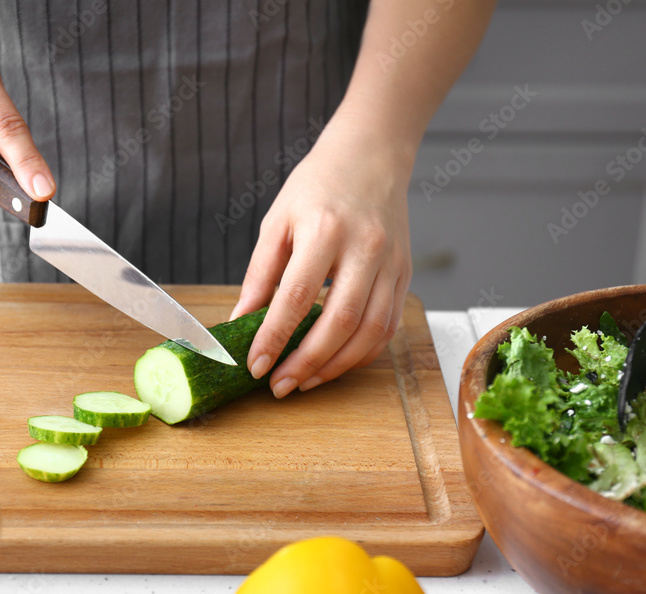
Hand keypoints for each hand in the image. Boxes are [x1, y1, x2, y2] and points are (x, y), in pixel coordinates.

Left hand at [231, 119, 412, 397]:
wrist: (370, 157)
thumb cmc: (317, 187)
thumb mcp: (277, 222)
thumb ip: (259, 275)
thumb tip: (241, 322)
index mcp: (325, 229)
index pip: (296, 296)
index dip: (274, 337)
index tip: (255, 365)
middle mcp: (364, 248)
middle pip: (340, 321)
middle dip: (307, 363)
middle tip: (279, 385)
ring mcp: (391, 263)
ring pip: (370, 331)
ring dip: (335, 366)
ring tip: (304, 381)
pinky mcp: (405, 274)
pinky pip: (387, 326)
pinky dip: (361, 353)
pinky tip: (334, 363)